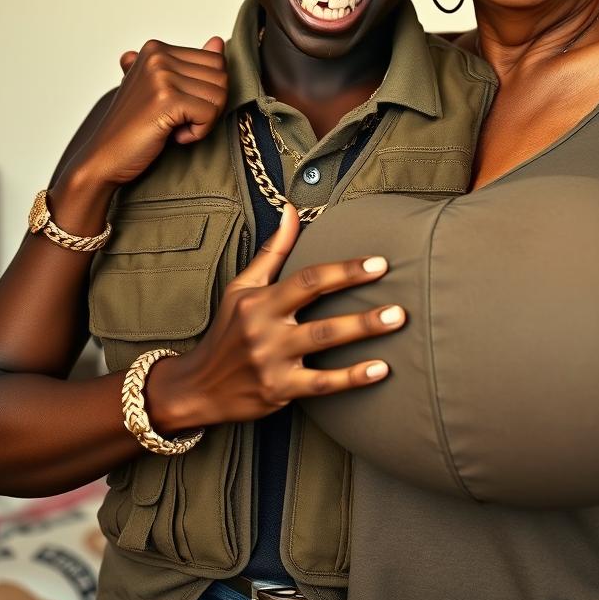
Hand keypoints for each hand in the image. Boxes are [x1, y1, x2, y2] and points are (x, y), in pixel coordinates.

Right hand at [71, 37, 226, 189]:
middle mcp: (158, 56)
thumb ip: (192, 64)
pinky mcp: (166, 99)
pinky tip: (176, 136)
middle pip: (221, 76)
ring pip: (219, 95)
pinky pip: (210, 113)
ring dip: (204, 121)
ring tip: (176, 127)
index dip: (208, 92)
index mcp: (157, 48)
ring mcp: (161, 76)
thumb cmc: (136, 127)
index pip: (216, 61)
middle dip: (210, 106)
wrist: (106, 157)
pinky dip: (199, 132)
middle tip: (181, 120)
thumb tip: (218, 41)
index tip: (181, 108)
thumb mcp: (165, 90)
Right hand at [166, 205, 404, 426]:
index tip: (379, 264)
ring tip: (396, 323)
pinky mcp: (278, 391)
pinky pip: (321, 384)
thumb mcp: (243, 286)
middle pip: (319, 312)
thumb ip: (274, 249)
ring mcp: (272, 361)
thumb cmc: (228, 331)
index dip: (344, 270)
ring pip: (323, 344)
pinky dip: (352, 378)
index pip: (308, 279)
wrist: (198, 387)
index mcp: (260, 300)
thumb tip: (291, 208)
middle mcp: (265, 329)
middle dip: (361, 306)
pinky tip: (381, 369)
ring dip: (362, 333)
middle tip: (400, 304)